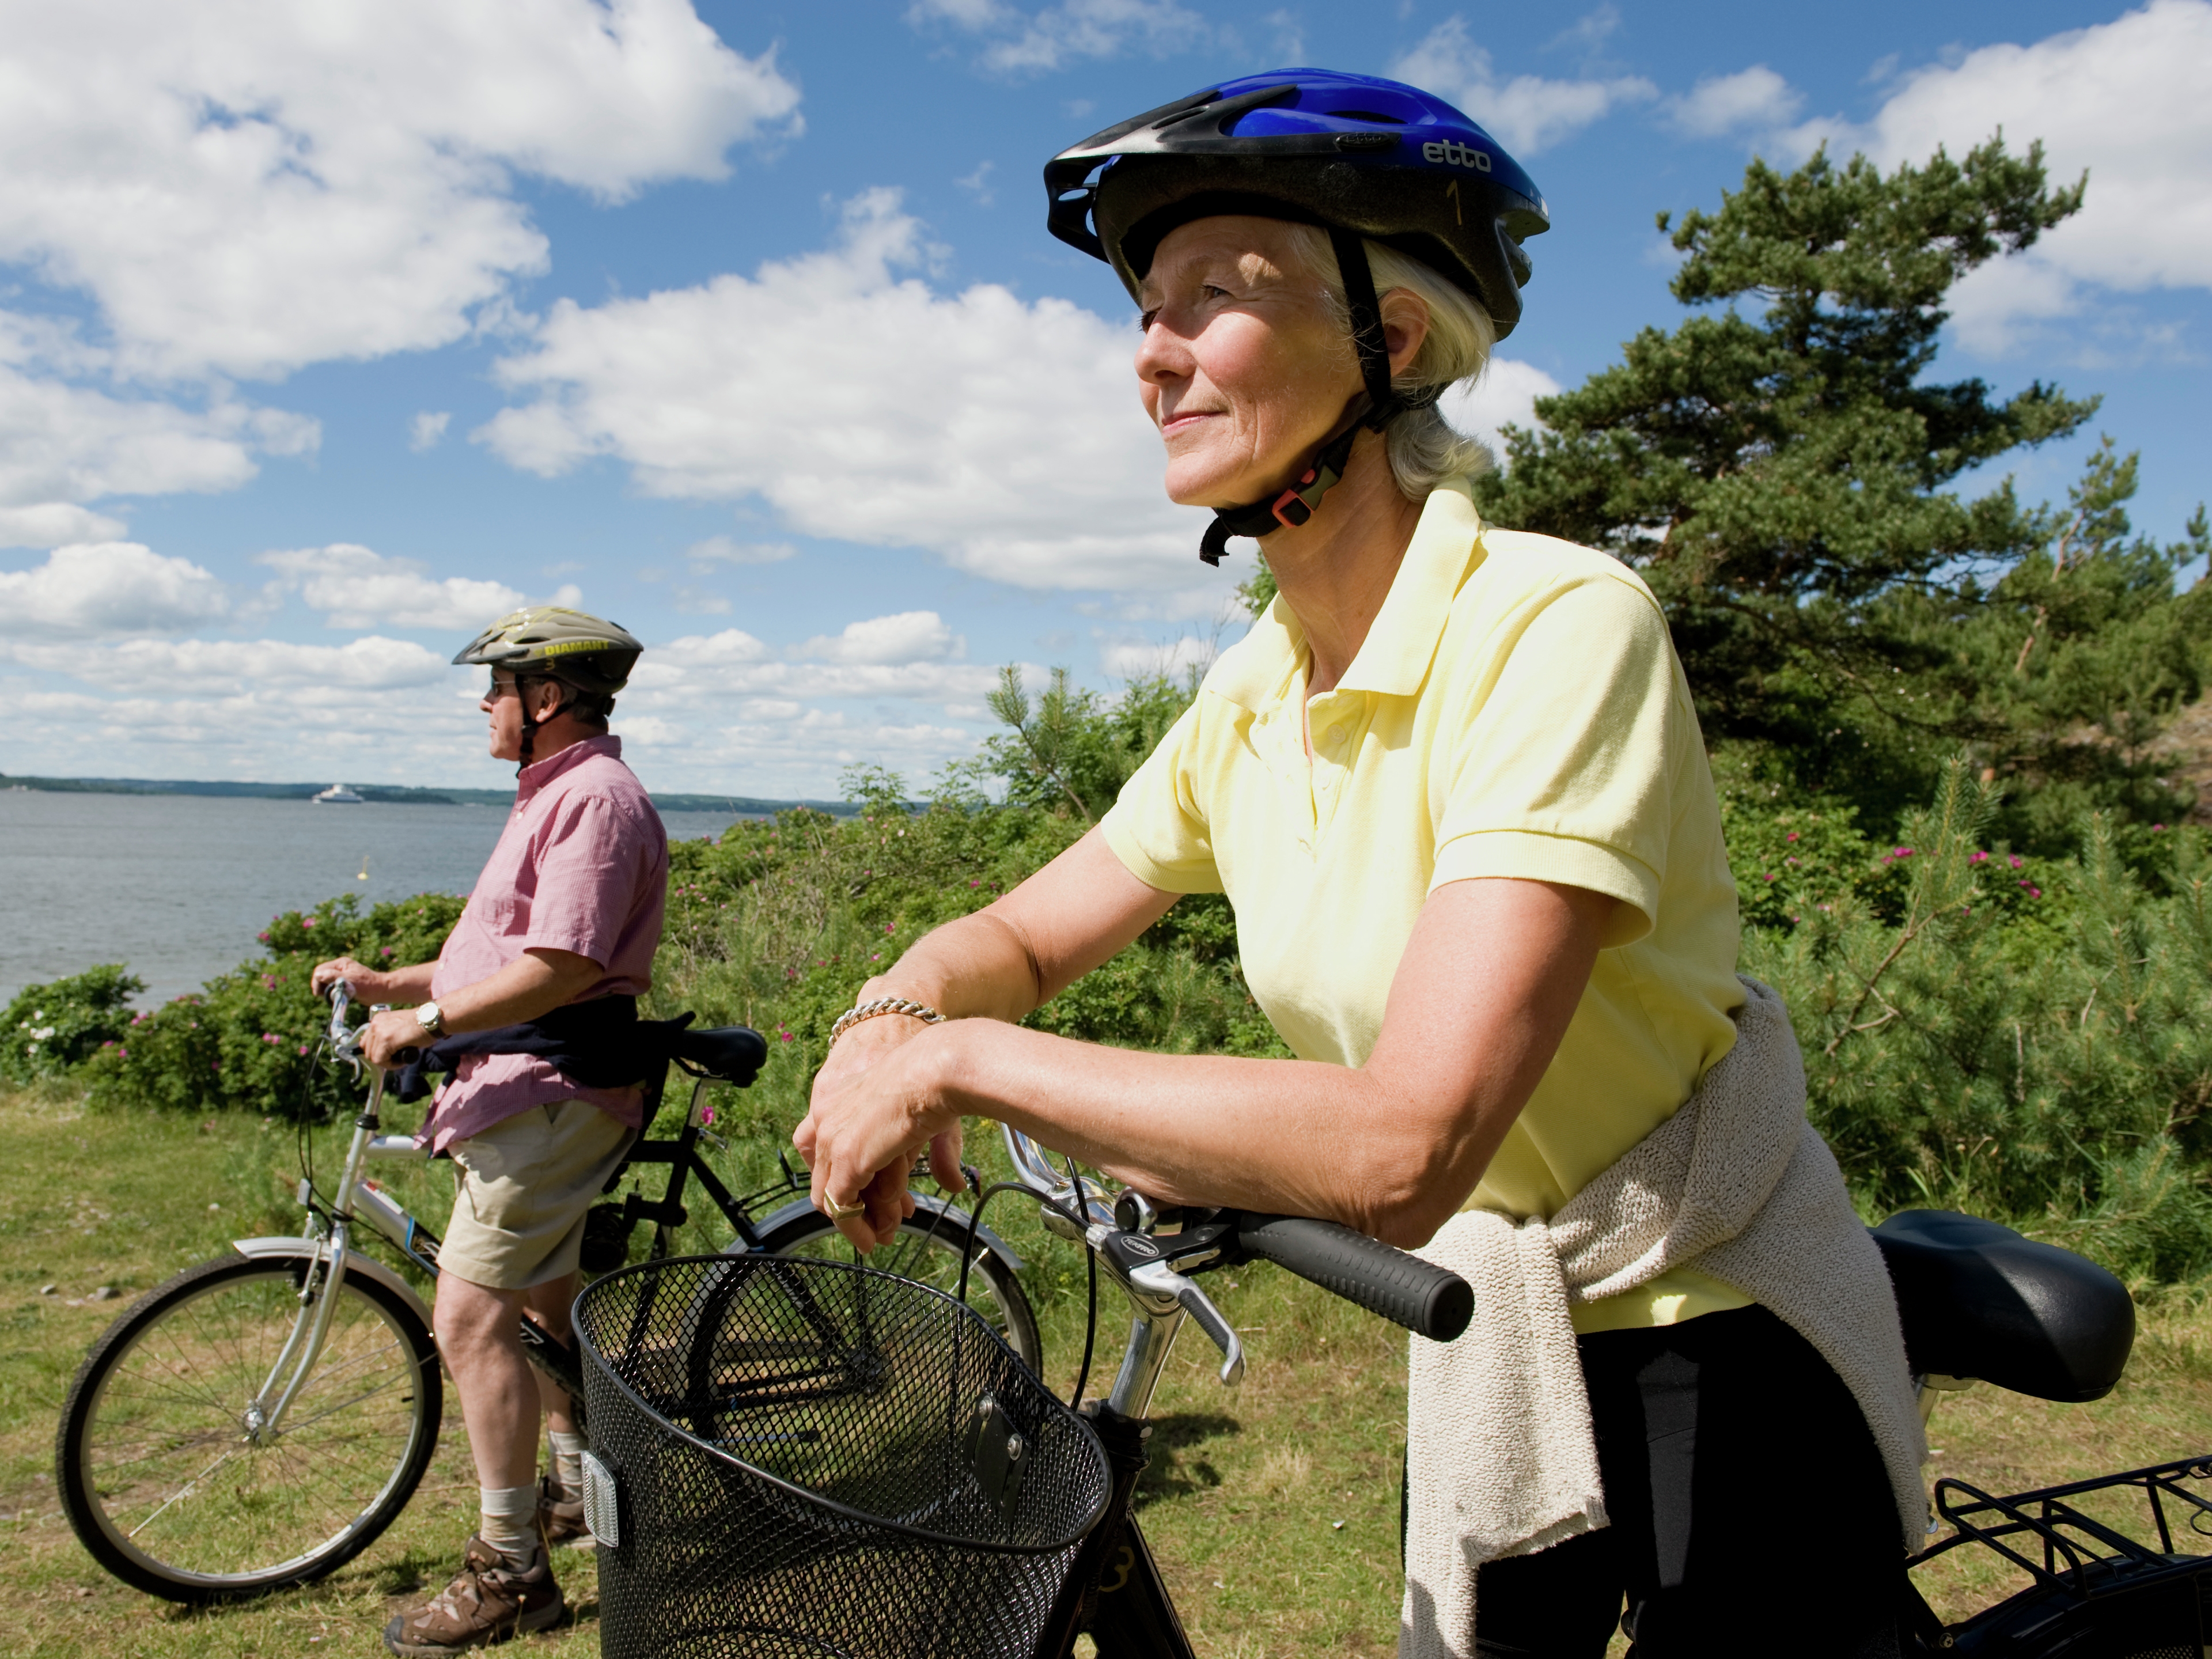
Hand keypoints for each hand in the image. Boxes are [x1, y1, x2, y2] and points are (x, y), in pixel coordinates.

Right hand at [311, 956, 385, 1001]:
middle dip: (320, 986)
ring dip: (325, 990)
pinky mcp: (345, 982)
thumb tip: (318, 975)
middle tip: (323, 996)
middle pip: (321, 975)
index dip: (316, 981)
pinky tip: (335, 997)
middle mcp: (341, 967)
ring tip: (330, 997)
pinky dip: (331, 992)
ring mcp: (343, 974)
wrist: (382, 991)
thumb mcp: (349, 980)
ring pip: (326, 981)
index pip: (320, 969)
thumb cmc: (368, 985)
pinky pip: (332, 986)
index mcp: (341, 963)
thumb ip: (333, 976)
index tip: (319, 993)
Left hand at [360, 1007, 428, 1067]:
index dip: (377, 1052)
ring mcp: (380, 1032)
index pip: (366, 1042)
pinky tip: (403, 1061)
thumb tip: (382, 1051)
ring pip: (373, 1057)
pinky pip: (381, 1061)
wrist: (433, 1020)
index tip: (389, 1055)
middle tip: (396, 1059)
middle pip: (367, 1050)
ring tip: (401, 1059)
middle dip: (381, 1058)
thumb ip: (387, 1035)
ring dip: (387, 1062)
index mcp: (377, 1020)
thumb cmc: (422, 1024)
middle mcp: (375, 1024)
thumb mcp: (399, 1026)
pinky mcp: (386, 1041)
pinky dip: (391, 1065)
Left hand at [796, 1018, 963, 1253]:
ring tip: (884, 1237)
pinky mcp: (845, 1159)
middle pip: (829, 1176)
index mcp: (839, 1100)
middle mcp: (827, 1118)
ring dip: (860, 1223)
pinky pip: (840, 1206)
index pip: (832, 1153)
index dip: (855, 1181)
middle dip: (857, 1208)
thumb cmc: (938, 1079)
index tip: (885, 1204)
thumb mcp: (927, 1119)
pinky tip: (871, 1241)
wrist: (937, 1065)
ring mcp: (833, 1138)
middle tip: (882, 1231)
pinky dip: (854, 1228)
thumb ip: (933, 1154)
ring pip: (833, 1196)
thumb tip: (953, 1185)